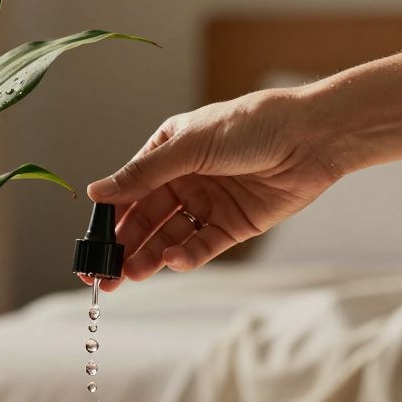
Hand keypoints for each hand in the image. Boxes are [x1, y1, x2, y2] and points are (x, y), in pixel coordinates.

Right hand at [83, 87, 341, 289]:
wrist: (311, 137)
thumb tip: (96, 191)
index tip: (90, 247)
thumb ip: (143, 175)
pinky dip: (187, 256)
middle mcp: (185, 179)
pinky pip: (203, 245)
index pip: (129, 191)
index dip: (108, 220)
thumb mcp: (189, 146)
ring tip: (132, 275)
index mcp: (168, 152)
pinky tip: (173, 260)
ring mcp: (209, 203)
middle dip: (124, 247)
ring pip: (170, 237)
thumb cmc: (250, 126)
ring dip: (150, 256)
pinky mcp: (234, 225)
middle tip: (104, 275)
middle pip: (145, 220)